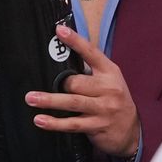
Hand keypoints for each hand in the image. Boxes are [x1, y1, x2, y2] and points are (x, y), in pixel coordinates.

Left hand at [25, 25, 140, 158]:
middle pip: (77, 82)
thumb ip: (88, 71)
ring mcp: (104, 108)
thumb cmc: (112, 100)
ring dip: (49, 100)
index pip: (92, 53)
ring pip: (73, 102)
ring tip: (30, 98)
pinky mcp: (98, 125)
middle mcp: (109, 88)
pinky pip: (73, 123)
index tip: (60, 30)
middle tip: (42, 88)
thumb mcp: (107, 81)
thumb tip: (58, 59)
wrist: (130, 130)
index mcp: (110, 72)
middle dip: (60, 84)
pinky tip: (40, 120)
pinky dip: (55, 122)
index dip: (75, 41)